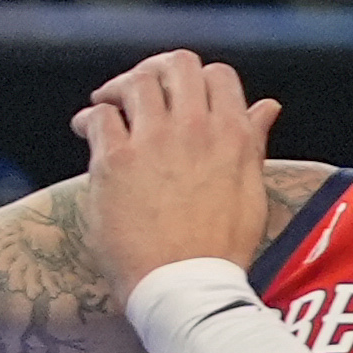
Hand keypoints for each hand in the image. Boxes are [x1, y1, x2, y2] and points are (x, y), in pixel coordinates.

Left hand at [75, 50, 281, 301]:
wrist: (183, 287)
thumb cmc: (219, 247)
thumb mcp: (249, 191)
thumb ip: (252, 142)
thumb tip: (266, 105)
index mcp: (233, 136)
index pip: (218, 74)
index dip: (197, 79)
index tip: (180, 96)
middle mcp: (195, 129)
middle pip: (175, 65)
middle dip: (156, 71)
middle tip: (140, 91)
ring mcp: (153, 142)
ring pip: (135, 81)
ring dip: (120, 88)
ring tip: (110, 106)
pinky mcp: (114, 161)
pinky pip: (99, 116)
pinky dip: (90, 117)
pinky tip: (86, 130)